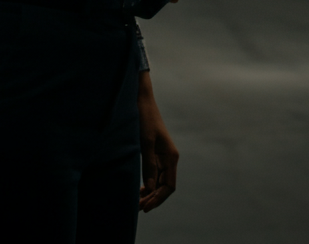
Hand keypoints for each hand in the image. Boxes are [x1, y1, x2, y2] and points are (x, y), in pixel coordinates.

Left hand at [138, 71, 178, 211]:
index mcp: (171, 156)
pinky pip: (154, 175)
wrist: (141, 101)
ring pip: (159, 182)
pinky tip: (139, 190)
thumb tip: (150, 188)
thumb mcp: (145, 143)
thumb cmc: (144, 119)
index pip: (169, 186)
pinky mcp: (153, 154)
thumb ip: (148, 165)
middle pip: (164, 186)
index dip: (158, 198)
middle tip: (137, 208)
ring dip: (150, 194)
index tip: (144, 207)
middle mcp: (169, 158)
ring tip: (137, 203)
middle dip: (153, 199)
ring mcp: (161, 157)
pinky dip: (147, 185)